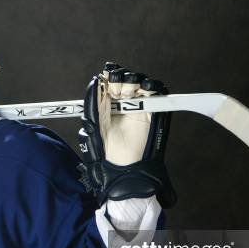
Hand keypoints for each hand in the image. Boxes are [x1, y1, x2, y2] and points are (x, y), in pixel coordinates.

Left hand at [78, 63, 175, 207]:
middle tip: (119, 89)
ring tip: (130, 90)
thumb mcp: (92, 128)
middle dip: (122, 79)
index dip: (109, 76)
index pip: (108, 82)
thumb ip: (93, 106)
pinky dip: (153, 87)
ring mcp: (138, 107)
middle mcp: (122, 104)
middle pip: (124, 80)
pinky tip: (146, 88)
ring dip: (135, 81)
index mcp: (105, 106)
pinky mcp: (153, 113)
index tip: (107, 76)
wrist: (124, 170)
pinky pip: (156, 93)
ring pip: (140, 83)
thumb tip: (95, 83)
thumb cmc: (105, 154)